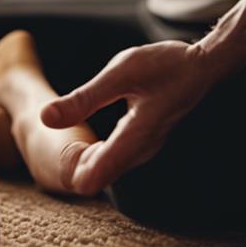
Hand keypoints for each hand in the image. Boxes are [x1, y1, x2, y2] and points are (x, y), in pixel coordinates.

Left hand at [40, 41, 218, 193]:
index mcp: (134, 139)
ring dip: (80, 158)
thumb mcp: (120, 73)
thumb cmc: (165, 65)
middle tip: (63, 130)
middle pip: (92, 181)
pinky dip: (91, 153)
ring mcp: (141, 153)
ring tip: (74, 126)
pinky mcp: (140, 147)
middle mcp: (139, 153)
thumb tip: (45, 118)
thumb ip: (84, 98)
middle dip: (69, 164)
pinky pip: (110, 162)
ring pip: (101, 173)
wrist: (200, 68)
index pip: (92, 180)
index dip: (68, 169)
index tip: (63, 143)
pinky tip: (86, 132)